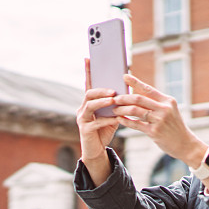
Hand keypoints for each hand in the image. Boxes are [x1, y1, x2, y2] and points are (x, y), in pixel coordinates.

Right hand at [76, 58, 120, 184]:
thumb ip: (115, 104)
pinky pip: (95, 122)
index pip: (88, 84)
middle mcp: (82, 109)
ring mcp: (82, 119)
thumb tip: (127, 90)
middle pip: (89, 93)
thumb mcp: (112, 114)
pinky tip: (115, 119)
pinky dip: (106, 119)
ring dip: (102, 102)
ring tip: (113, 100)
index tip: (88, 58)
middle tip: (113, 90)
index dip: (88, 71)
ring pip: (89, 106)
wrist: (97, 150)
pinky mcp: (85, 130)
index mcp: (89, 103)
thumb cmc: (105, 130)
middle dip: (101, 90)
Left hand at [113, 74, 205, 167]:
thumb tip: (136, 94)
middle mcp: (164, 108)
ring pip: (135, 111)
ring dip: (122, 110)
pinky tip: (119, 120)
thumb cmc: (174, 126)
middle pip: (139, 99)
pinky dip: (126, 121)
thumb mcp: (169, 111)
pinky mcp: (155, 132)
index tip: (124, 76)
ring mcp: (159, 120)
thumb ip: (155, 103)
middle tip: (114, 99)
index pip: (148, 89)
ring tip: (114, 110)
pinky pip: (136, 124)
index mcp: (168, 101)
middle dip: (124, 98)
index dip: (135, 82)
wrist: (185, 144)